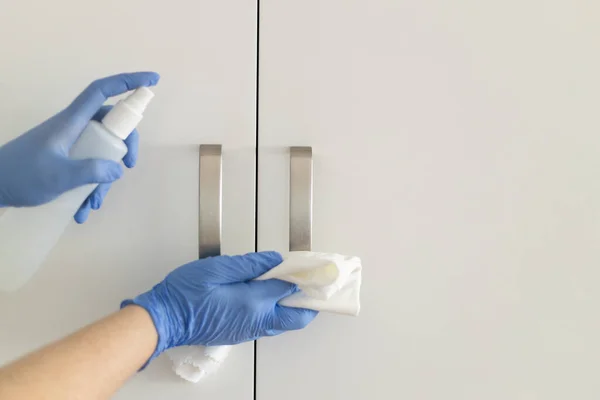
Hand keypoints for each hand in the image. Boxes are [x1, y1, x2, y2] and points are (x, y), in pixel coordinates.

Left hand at [0, 72, 159, 222]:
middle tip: (129, 166)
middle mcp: (73, 128)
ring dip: (103, 178)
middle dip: (124, 147)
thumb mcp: (59, 175)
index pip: (102, 91)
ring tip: (92, 204)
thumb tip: (117, 170)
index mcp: (71, 122)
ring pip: (100, 151)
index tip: (152, 80)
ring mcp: (68, 144)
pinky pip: (87, 167)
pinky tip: (81, 210)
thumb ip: (91, 171)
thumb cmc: (22, 176)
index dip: (128, 82)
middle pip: (110, 125)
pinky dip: (90, 187)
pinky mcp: (63, 159)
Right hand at [122, 252, 317, 361]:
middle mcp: (256, 321)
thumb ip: (251, 265)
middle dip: (310, 300)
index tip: (313, 265)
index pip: (289, 288)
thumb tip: (275, 261)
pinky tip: (273, 295)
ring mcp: (249, 330)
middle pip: (297, 316)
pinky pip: (270, 324)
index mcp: (253, 304)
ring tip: (296, 284)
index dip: (302, 274)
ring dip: (295, 306)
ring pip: (285, 322)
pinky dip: (279, 311)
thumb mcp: (217, 268)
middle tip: (314, 281)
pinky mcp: (241, 333)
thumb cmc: (184, 294)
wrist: (164, 320)